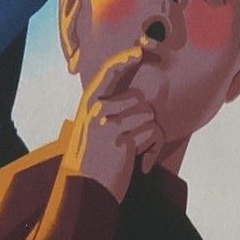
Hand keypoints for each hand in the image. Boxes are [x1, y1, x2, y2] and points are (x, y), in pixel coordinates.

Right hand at [65, 52, 161, 200]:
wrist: (86, 188)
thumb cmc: (93, 157)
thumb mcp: (93, 126)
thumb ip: (108, 108)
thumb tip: (136, 94)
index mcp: (88, 103)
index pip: (108, 73)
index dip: (124, 59)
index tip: (139, 51)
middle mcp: (97, 109)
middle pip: (138, 99)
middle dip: (144, 118)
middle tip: (133, 138)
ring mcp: (108, 123)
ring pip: (148, 115)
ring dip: (149, 135)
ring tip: (134, 150)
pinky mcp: (121, 140)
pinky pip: (152, 133)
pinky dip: (152, 148)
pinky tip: (140, 160)